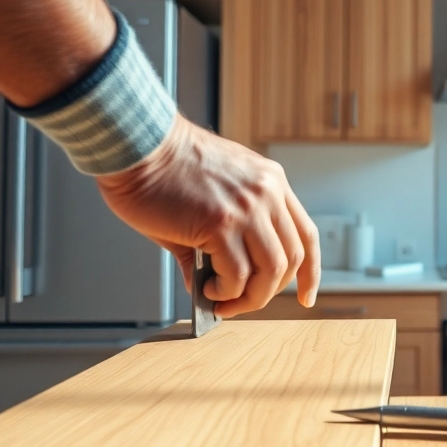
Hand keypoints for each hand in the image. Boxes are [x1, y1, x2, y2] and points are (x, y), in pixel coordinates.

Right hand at [96, 116, 320, 317]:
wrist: (136, 143)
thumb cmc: (163, 167)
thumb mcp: (212, 196)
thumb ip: (222, 238)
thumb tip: (211, 285)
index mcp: (270, 182)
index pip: (306, 234)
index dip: (310, 272)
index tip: (305, 296)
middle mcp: (267, 194)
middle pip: (292, 258)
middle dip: (271, 291)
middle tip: (241, 303)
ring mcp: (247, 208)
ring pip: (270, 272)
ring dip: (248, 298)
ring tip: (221, 301)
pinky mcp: (220, 224)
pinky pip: (236, 275)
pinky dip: (224, 292)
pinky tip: (206, 289)